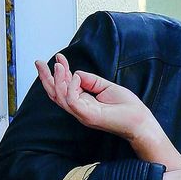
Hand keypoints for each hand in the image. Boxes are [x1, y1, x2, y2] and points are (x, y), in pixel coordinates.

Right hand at [35, 53, 160, 142]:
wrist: (141, 121)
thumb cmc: (128, 107)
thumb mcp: (106, 87)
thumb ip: (90, 80)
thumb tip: (75, 72)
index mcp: (84, 103)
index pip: (65, 88)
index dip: (60, 72)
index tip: (59, 57)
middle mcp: (80, 110)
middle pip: (56, 94)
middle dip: (46, 77)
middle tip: (39, 62)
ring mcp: (83, 114)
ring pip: (60, 98)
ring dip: (56, 80)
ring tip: (58, 65)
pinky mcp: (88, 116)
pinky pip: (72, 100)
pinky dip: (71, 87)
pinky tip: (74, 76)